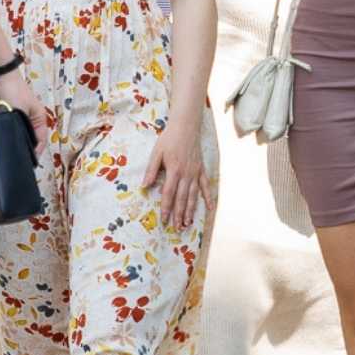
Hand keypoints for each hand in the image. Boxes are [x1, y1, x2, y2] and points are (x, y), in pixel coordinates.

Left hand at [0, 69, 49, 156]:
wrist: (1, 76)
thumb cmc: (13, 92)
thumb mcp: (17, 114)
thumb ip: (19, 130)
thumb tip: (16, 147)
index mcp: (40, 118)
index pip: (41, 141)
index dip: (35, 153)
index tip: (28, 163)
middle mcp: (33, 118)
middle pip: (32, 139)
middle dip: (27, 149)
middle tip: (19, 160)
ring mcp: (23, 116)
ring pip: (23, 135)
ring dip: (18, 142)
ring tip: (11, 152)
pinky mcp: (13, 114)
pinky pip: (15, 130)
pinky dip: (12, 135)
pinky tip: (4, 141)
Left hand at [142, 113, 212, 230]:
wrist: (186, 126)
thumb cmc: (169, 139)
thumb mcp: (156, 153)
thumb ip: (151, 170)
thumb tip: (144, 187)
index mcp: (174, 170)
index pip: (169, 193)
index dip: (166, 208)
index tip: (164, 220)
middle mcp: (186, 174)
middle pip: (182, 198)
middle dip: (179, 215)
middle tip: (177, 228)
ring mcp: (195, 173)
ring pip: (193, 195)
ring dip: (191, 211)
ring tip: (188, 223)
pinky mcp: (201, 169)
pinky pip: (205, 186)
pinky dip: (208, 197)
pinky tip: (209, 208)